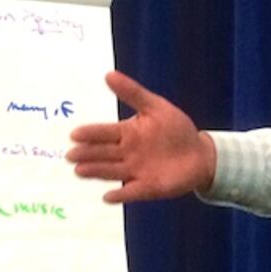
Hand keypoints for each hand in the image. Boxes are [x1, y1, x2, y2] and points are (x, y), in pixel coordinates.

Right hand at [67, 70, 216, 203]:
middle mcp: (125, 153)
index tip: (74, 134)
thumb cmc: (175, 129)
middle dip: (87, 154)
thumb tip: (108, 74)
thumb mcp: (156, 107)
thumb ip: (133, 93)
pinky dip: (121, 194)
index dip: (90, 134)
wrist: (198, 154)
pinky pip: (131, 192)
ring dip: (96, 172)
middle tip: (71, 155)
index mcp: (126, 133)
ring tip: (80, 171)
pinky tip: (108, 196)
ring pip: (111, 171)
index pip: (104, 133)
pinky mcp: (146, 187)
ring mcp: (134, 171)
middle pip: (103, 153)